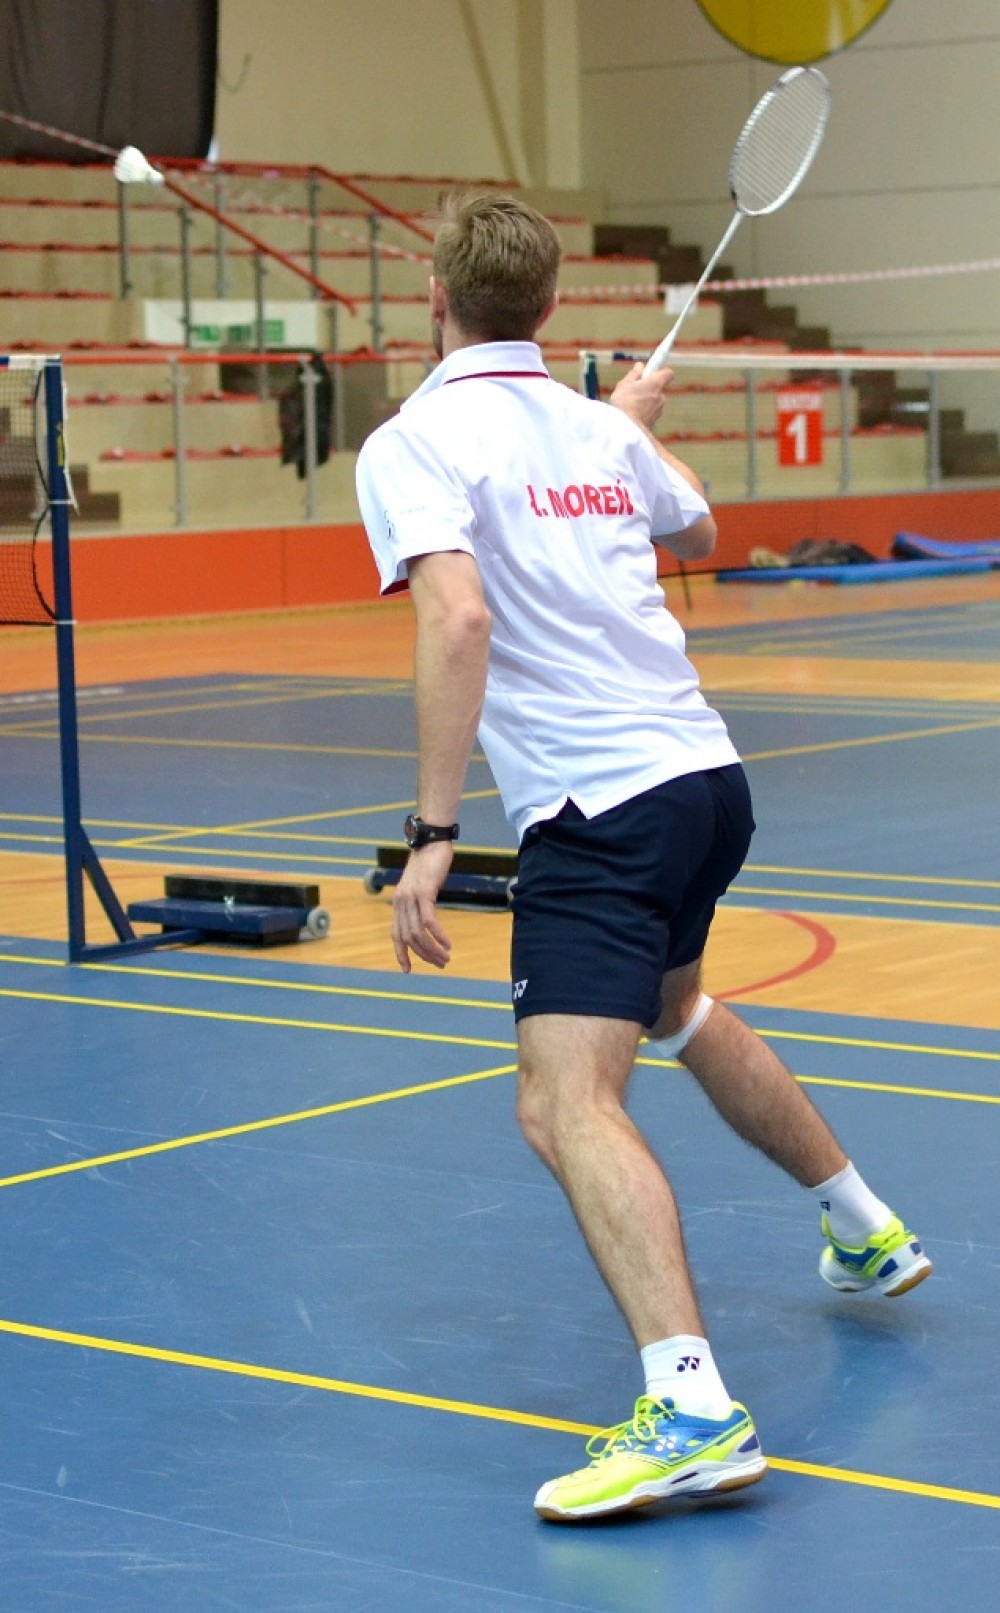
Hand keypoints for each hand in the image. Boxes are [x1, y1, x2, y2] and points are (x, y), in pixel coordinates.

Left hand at [391, 841, 454, 971]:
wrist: (431, 840)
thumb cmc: (429, 862)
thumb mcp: (421, 886)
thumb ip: (420, 902)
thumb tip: (427, 920)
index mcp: (398, 903)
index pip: (396, 935)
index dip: (401, 954)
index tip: (408, 970)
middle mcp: (401, 903)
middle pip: (409, 938)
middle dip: (424, 956)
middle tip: (441, 964)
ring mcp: (411, 898)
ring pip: (418, 934)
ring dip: (433, 950)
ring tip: (446, 958)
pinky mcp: (424, 892)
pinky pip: (429, 921)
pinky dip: (438, 936)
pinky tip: (448, 943)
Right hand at [608, 362, 674, 430]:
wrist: (625, 430)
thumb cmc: (624, 404)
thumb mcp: (625, 384)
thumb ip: (634, 374)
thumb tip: (640, 366)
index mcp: (656, 384)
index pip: (668, 373)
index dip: (659, 372)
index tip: (650, 371)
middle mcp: (661, 397)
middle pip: (658, 389)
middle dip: (648, 389)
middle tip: (633, 390)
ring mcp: (659, 412)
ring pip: (653, 404)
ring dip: (644, 403)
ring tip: (629, 406)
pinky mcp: (653, 424)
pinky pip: (649, 415)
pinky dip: (642, 414)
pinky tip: (630, 416)